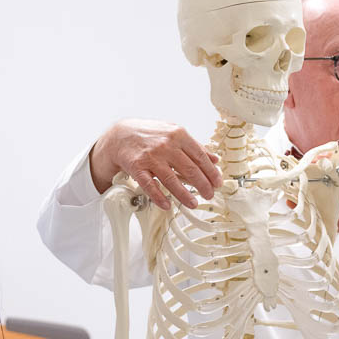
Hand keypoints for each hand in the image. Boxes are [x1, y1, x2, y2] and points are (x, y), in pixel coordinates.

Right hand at [88, 119, 221, 208]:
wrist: (121, 135)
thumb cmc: (150, 135)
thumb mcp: (174, 133)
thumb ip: (195, 146)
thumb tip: (215, 159)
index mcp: (178, 135)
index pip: (200, 156)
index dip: (211, 172)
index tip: (217, 183)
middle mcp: (166, 145)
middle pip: (190, 169)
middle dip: (203, 185)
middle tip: (209, 195)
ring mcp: (151, 157)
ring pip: (171, 180)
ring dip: (184, 195)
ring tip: (193, 204)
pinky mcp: (137, 167)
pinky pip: (150, 185)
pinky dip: (159, 197)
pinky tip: (167, 205)